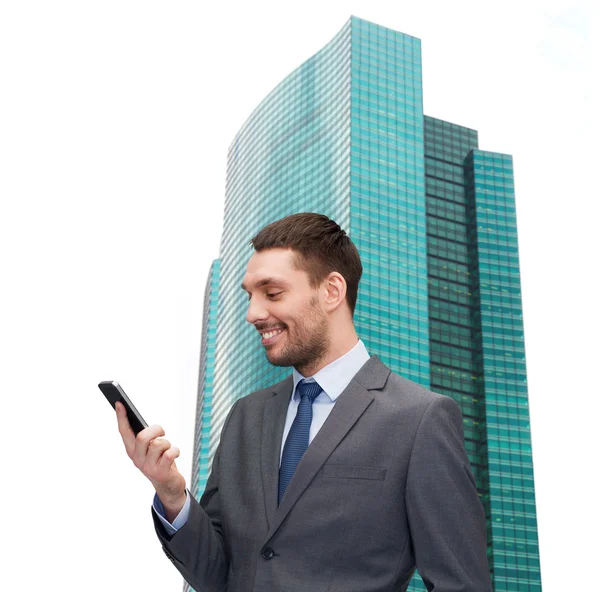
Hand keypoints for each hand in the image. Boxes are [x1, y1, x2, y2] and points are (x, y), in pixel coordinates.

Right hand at [116, 401, 186, 517]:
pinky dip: (175, 451)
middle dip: (156, 430)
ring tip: (167, 449)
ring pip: (158, 444)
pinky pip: (170, 454)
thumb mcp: (149, 448)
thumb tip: (141, 421)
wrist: (168, 485)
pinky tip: (174, 455)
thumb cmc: (159, 460)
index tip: (119, 403)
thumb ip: (145, 436)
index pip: (123, 431)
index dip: (121, 417)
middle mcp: (137, 459)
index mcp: (132, 450)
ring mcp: (148, 467)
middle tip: (162, 432)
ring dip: (167, 442)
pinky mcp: (160, 472)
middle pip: (142, 437)